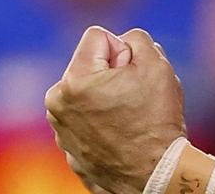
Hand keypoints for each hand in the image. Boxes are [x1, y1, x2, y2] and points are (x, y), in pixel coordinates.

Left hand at [46, 26, 186, 193]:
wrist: (156, 177)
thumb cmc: (156, 120)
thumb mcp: (156, 64)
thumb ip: (137, 39)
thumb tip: (123, 43)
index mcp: (73, 80)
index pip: (98, 37)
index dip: (123, 50)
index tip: (133, 74)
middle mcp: (57, 103)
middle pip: (90, 64)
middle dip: (112, 72)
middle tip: (134, 96)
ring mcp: (60, 129)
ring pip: (88, 91)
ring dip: (107, 96)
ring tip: (129, 116)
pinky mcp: (69, 148)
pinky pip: (86, 118)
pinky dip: (102, 120)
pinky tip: (122, 134)